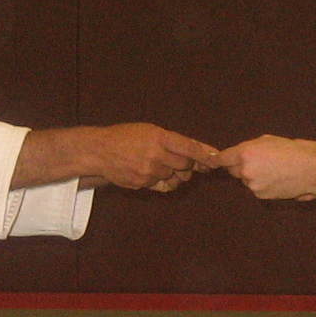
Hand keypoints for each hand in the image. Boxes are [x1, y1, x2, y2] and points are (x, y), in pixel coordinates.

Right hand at [90, 124, 219, 190]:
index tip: (215, 159)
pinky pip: (164, 186)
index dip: (203, 155)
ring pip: (176, 178)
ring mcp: (149, 171)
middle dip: (188, 164)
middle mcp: (156, 155)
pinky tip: (157, 175)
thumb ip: (172, 140)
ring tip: (162, 165)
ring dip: (175, 174)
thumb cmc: (126, 137)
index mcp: (158, 137)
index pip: (189, 147)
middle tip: (182, 161)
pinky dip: (165, 182)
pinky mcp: (143, 183)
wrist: (99, 151)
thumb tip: (198, 151)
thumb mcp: (149, 130)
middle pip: (185, 165)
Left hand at [212, 136, 315, 199]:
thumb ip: (249, 148)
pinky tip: (277, 179)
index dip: (216, 160)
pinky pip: (256, 189)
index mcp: (245, 152)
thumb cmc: (292, 150)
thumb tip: (239, 156)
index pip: (223, 158)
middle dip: (240, 167)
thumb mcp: (267, 141)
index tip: (210, 162)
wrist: (311, 169)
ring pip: (246, 180)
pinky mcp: (261, 195)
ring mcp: (253, 184)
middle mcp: (245, 169)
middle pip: (233, 170)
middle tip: (259, 162)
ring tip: (274, 170)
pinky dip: (263, 185)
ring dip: (254, 176)